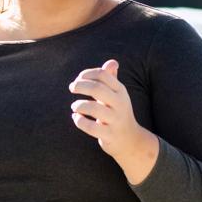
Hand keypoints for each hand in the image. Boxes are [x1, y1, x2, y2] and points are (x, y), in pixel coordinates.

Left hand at [69, 59, 159, 183]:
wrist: (130, 140)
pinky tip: (76, 118)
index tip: (78, 78)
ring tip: (74, 107)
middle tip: (71, 87)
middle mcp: (120, 104)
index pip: (103, 74)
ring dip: (79, 105)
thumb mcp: (118, 95)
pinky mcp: (110, 135)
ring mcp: (115, 120)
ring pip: (93, 108)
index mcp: (121, 91)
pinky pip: (91, 127)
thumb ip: (112, 78)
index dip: (87, 74)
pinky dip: (79, 121)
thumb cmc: (118, 113)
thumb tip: (112, 62)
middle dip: (80, 86)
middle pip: (97, 89)